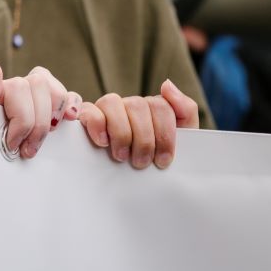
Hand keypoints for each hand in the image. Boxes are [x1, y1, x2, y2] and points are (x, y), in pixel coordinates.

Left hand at [0, 63, 81, 159]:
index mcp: (1, 86)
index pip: (19, 87)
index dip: (20, 120)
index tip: (12, 145)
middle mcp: (22, 87)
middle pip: (40, 83)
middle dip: (37, 121)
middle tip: (29, 148)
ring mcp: (40, 96)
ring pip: (57, 89)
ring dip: (54, 115)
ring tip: (46, 137)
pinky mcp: (56, 110)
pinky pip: (72, 97)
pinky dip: (73, 106)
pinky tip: (70, 119)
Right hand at [78, 80, 199, 169]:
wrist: (134, 186)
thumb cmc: (155, 161)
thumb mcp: (180, 140)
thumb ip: (184, 110)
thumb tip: (166, 84)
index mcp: (152, 108)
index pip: (161, 106)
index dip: (164, 134)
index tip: (163, 160)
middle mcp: (129, 105)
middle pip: (138, 106)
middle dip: (144, 139)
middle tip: (142, 163)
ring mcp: (107, 109)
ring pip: (112, 102)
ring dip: (121, 133)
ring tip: (122, 157)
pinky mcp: (86, 117)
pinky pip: (89, 111)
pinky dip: (97, 124)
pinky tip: (103, 142)